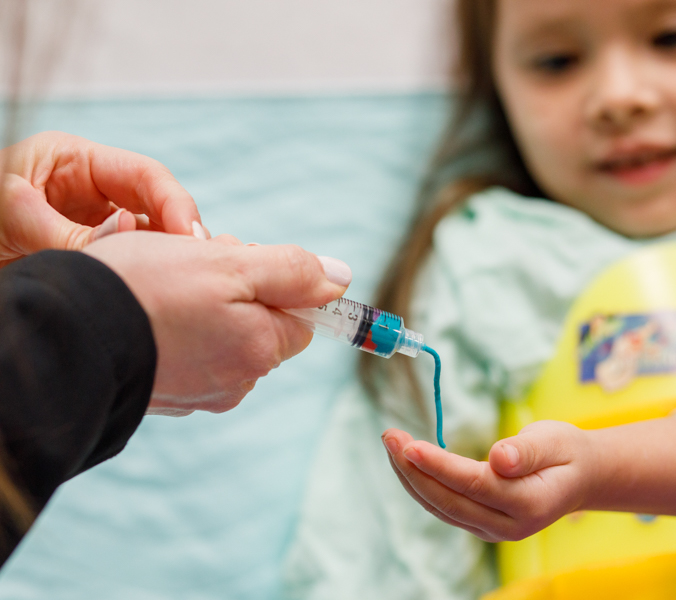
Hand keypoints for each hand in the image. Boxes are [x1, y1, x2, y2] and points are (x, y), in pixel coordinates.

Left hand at [0, 131, 206, 267]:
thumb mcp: (11, 217)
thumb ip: (67, 231)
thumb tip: (130, 235)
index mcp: (75, 162)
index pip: (144, 175)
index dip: (175, 203)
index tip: (190, 237)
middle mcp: (93, 190)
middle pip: (158, 206)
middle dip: (179, 234)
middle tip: (196, 267)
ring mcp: (96, 223)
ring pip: (151, 237)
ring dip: (166, 258)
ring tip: (182, 282)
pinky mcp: (95, 254)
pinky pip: (133, 262)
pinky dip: (149, 276)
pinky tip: (160, 291)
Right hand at [83, 231, 350, 415]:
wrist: (65, 331)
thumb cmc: (147, 290)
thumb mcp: (230, 264)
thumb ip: (293, 271)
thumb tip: (340, 279)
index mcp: (260, 351)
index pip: (298, 315)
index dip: (272, 281)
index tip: (235, 262)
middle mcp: (237, 381)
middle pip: (260, 324)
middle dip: (237, 290)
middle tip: (192, 267)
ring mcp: (199, 391)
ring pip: (223, 334)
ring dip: (205, 305)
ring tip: (163, 286)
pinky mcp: (166, 393)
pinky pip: (189, 350)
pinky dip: (176, 327)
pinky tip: (149, 310)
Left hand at [382, 421, 596, 541]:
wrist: (579, 477)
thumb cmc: (566, 451)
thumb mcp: (554, 440)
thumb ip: (526, 451)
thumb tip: (498, 458)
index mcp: (530, 503)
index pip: (474, 485)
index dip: (439, 466)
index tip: (409, 445)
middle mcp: (508, 525)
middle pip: (450, 501)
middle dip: (413, 469)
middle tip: (389, 436)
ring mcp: (492, 529)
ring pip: (441, 506)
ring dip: (410, 476)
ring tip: (391, 441)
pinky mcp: (479, 523)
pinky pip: (443, 506)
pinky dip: (420, 483)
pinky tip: (405, 460)